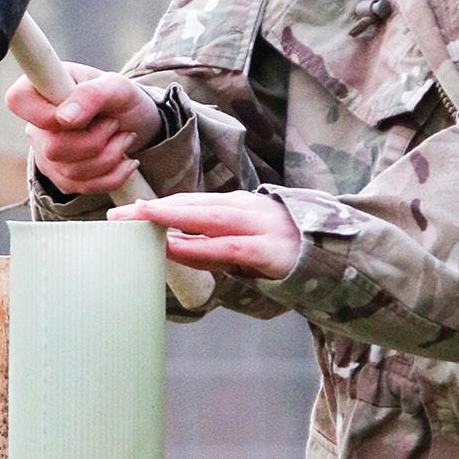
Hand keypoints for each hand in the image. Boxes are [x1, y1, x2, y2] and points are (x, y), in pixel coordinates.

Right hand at [4, 63, 162, 194]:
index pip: (18, 102)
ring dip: (109, 157)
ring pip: (70, 171)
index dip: (51, 115)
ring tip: (123, 137)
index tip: (87, 112)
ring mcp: (45, 154)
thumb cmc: (119, 96)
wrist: (134, 120)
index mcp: (38, 89)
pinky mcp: (60, 177)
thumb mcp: (115, 86)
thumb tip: (63, 119)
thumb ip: (90, 95)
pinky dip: (112, 176)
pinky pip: (82, 187)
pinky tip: (125, 161)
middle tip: (114, 124)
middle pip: (52, 148)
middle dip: (94, 141)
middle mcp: (35, 124)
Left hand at [107, 191, 302, 279]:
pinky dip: (201, 246)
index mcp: (238, 206)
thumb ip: (213, 244)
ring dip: (170, 218)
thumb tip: (174, 247)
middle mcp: (246, 209)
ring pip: (206, 218)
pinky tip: (177, 247)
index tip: (126, 212)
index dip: (157, 207)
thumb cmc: (287, 251)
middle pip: (191, 204)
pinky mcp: (269, 249)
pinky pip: (228, 246)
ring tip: (138, 221)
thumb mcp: (248, 243)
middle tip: (117, 217)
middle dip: (153, 210)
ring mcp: (258, 226)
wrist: (341, 256)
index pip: (190, 203)